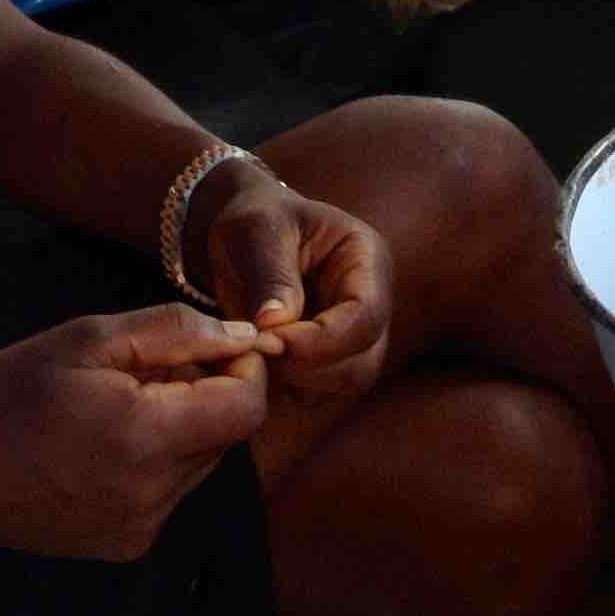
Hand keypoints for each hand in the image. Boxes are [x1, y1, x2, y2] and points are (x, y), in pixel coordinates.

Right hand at [0, 304, 278, 559]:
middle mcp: (155, 492)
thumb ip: (174, 331)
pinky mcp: (128, 544)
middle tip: (148, 369)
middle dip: (207, 392)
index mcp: (147, 436)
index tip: (215, 344)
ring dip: (182, 426)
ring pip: (201, 462)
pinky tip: (106, 445)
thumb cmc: (10, 397)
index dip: (244, 368)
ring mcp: (143, 525)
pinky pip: (171, 491)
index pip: (247, 407)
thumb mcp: (88, 339)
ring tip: (120, 405)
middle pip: (226, 433)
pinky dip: (158, 460)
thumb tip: (242, 335)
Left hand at [190, 162, 393, 406]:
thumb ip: (271, 274)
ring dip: (296, 381)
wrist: (243, 237)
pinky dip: (285, 388)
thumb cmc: (254, 222)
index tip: (268, 339)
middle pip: (364, 361)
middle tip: (256, 348)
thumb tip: (274, 323)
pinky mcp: (330, 362)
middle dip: (308, 366)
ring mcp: (355, 337)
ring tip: (253, 350)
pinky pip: (317, 393)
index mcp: (367, 260)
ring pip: (343, 384)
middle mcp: (372, 304)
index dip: (322, 338)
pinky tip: (256, 361)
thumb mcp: (257, 231)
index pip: (366, 315)